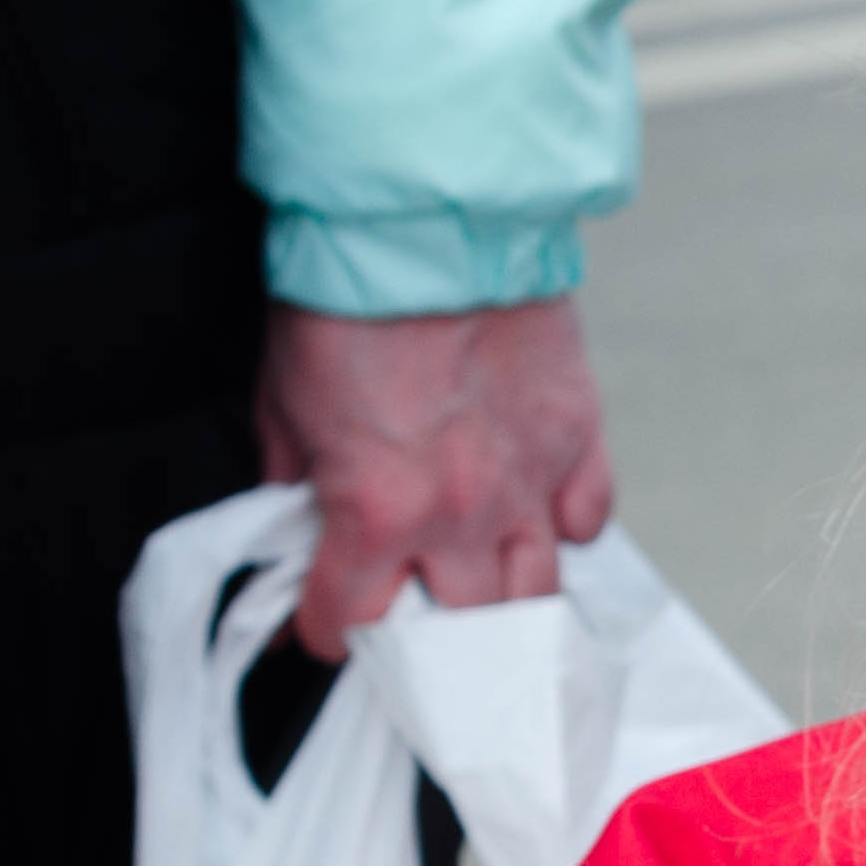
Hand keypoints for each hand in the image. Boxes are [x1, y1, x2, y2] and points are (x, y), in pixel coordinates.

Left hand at [256, 296, 614, 657]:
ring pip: (536, 598)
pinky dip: (563, 531)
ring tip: (483, 598)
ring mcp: (530, 482)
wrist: (424, 222)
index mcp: (376, 513)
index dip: (329, 632)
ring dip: (505, 607)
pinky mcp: (576, 439)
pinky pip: (586, 521)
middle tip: (412, 626)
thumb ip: (291, 483)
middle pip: (460, 637)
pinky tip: (539, 521)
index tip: (327, 623)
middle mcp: (461, 516)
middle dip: (428, 643)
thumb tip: (297, 527)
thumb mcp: (279, 403)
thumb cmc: (346, 299)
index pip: (349, 625)